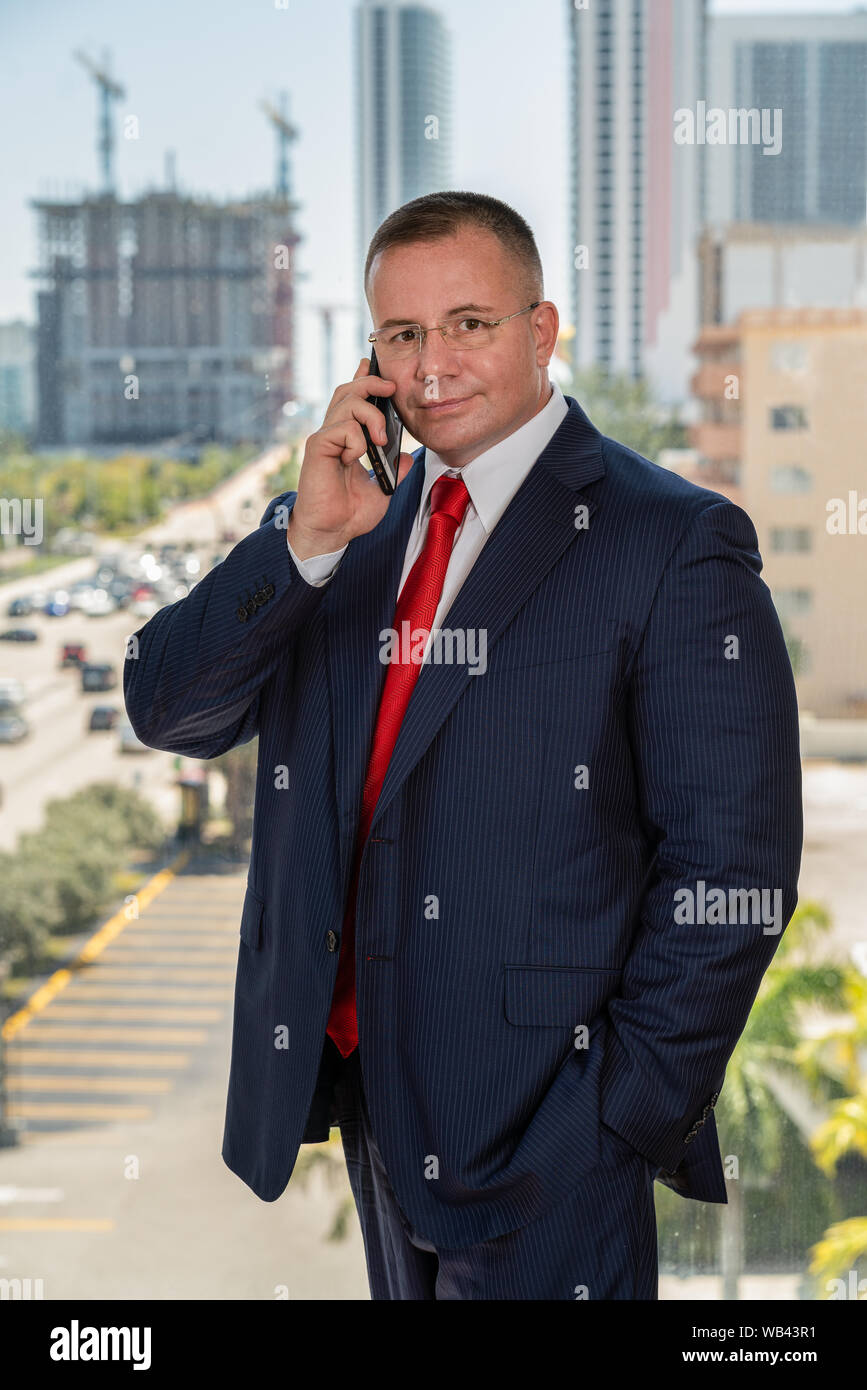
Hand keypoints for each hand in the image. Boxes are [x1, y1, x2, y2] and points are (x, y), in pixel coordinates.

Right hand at [287, 358, 414, 559]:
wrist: (331, 533)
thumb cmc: (349, 514)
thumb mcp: (382, 489)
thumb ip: (394, 470)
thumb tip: (406, 457)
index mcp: (346, 440)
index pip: (352, 399)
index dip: (362, 377)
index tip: (372, 363)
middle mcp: (333, 434)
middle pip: (348, 390)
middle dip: (371, 381)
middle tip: (391, 388)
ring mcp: (324, 439)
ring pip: (347, 402)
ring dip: (371, 415)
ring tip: (380, 440)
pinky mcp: (317, 447)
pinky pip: (342, 428)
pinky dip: (356, 439)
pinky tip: (356, 457)